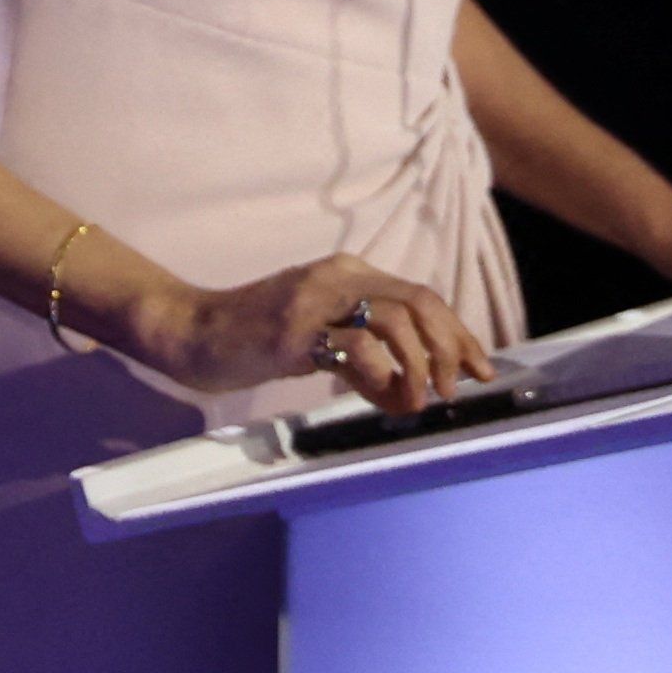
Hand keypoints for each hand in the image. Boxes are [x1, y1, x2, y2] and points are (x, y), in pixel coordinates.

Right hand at [155, 252, 493, 413]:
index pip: (422, 296)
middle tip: (457, 389)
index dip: (458, 333)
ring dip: (420, 366)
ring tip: (420, 400)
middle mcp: (336, 277)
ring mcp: (314, 300)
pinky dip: (381, 378)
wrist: (192, 330)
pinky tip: (381, 399)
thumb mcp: (317, 338)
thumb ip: (362, 355)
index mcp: (347, 272)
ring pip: (396, 321)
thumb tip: (410, 392)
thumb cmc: (253, 339)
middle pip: (420, 303)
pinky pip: (356, 348)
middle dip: (451, 348)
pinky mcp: (293, 330)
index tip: (479, 368)